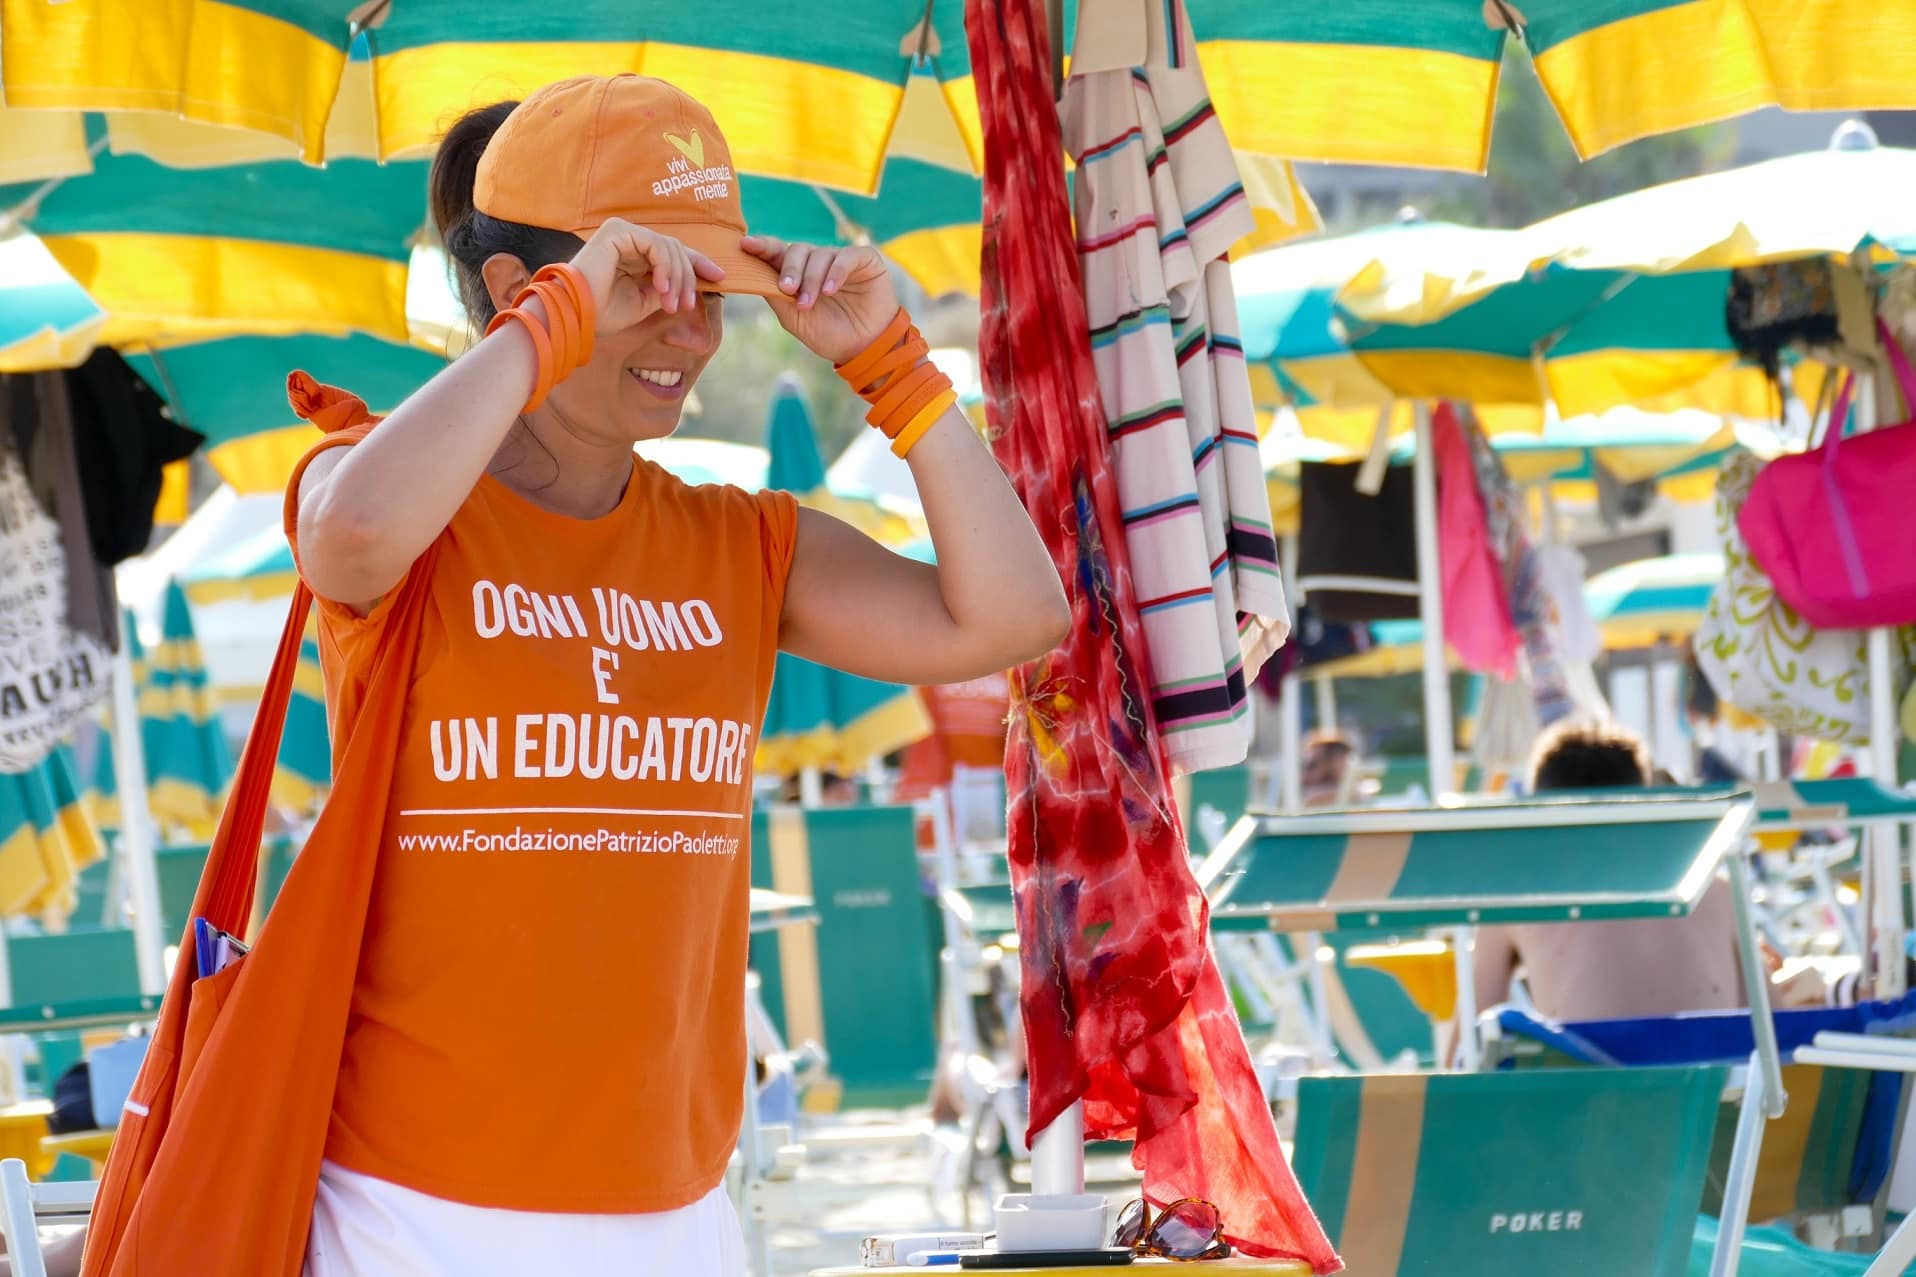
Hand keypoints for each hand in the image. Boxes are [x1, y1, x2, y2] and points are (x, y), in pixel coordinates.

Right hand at [569, 217, 725, 332]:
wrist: (575, 316)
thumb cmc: (602, 313)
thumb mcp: (645, 302)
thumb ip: (666, 289)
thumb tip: (690, 285)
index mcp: (633, 254)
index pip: (673, 253)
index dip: (697, 264)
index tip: (720, 278)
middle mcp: (628, 239)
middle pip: (676, 250)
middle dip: (688, 278)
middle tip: (686, 305)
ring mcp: (623, 232)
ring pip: (669, 248)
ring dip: (677, 278)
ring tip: (672, 303)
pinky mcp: (617, 231)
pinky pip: (656, 245)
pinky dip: (664, 267)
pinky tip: (661, 288)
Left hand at [741, 236, 897, 363]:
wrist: (864, 349)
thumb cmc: (828, 334)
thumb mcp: (794, 319)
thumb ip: (775, 296)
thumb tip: (753, 274)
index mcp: (798, 273)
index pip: (777, 252)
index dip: (762, 246)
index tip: (746, 245)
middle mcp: (818, 262)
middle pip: (796, 250)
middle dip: (790, 269)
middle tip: (787, 289)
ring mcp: (841, 259)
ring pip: (820, 255)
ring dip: (812, 279)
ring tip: (809, 303)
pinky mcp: (864, 260)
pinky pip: (847, 257)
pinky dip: (836, 272)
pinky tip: (830, 290)